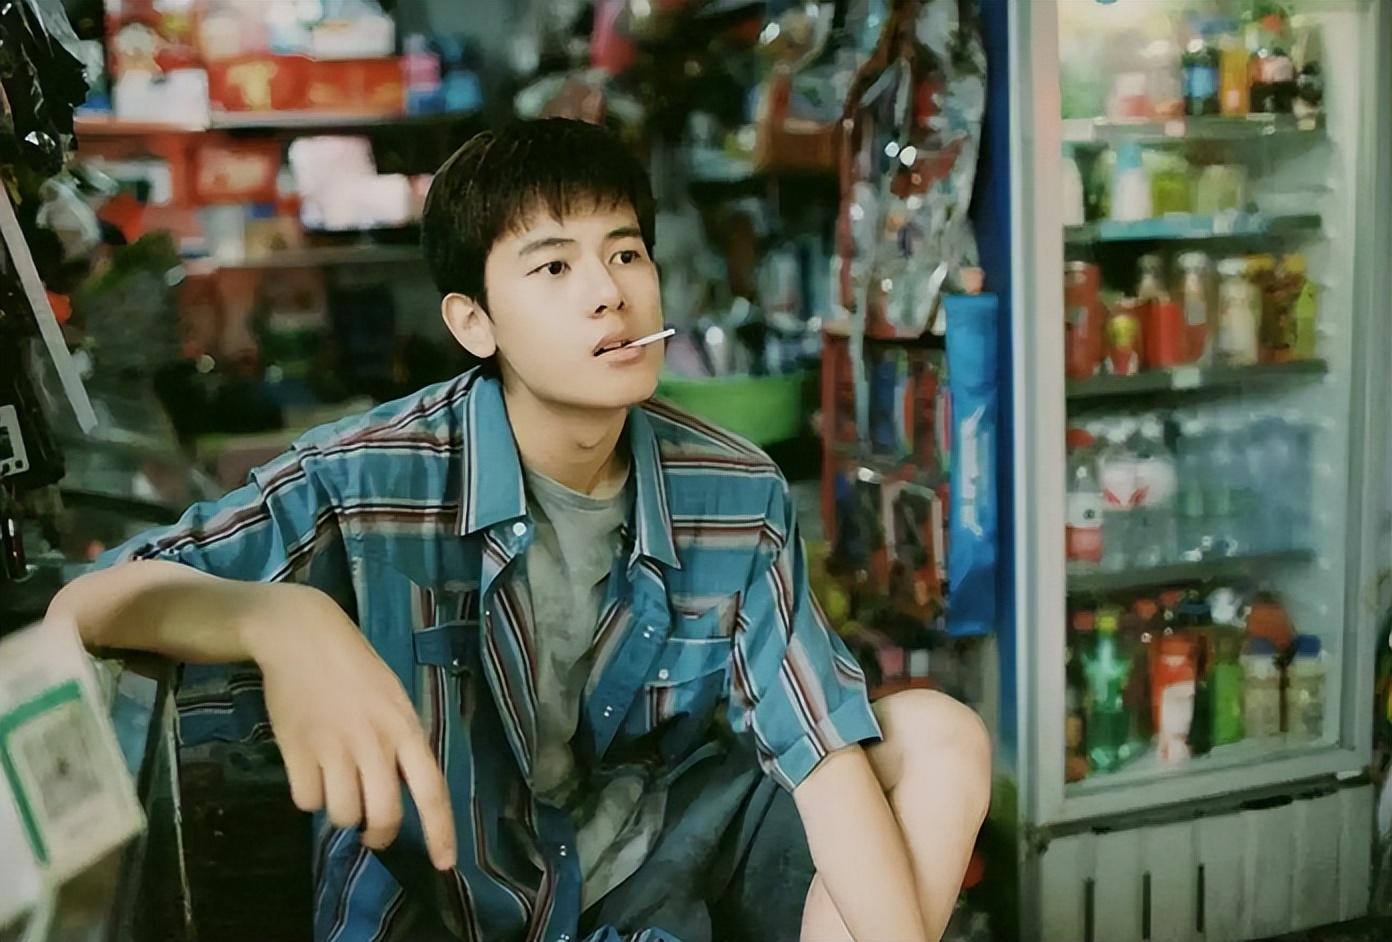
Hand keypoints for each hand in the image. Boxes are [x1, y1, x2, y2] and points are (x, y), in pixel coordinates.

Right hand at [239, 584, 455, 869]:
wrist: (303, 637)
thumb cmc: (355, 669)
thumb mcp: (393, 700)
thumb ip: (400, 744)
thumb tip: (401, 791)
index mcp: (405, 728)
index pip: (432, 790)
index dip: (440, 831)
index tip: (444, 864)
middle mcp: (374, 742)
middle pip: (383, 814)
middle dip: (378, 834)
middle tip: (371, 830)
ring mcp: (334, 746)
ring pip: (342, 814)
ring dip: (340, 812)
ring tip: (336, 785)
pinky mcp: (296, 749)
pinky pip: (306, 801)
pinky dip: (308, 795)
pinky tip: (310, 770)